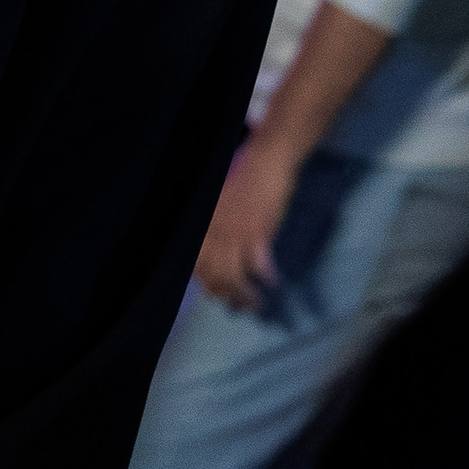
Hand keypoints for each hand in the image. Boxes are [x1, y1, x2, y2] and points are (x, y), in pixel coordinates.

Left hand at [194, 135, 296, 309]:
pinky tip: (273, 283)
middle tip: (238, 307)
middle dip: (225, 295)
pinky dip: (266, 278)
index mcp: (203, 226)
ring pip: (232, 276)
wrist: (265, 161)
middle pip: (213, 275)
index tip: (215, 294)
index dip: (205, 283)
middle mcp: (213, 232)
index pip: (195, 265)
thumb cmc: (245, 183)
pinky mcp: (257, 231)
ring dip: (245, 295)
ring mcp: (235, 233)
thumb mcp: (220, 208)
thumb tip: (217, 259)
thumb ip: (216, 234)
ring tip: (256, 305)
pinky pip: (259, 266)